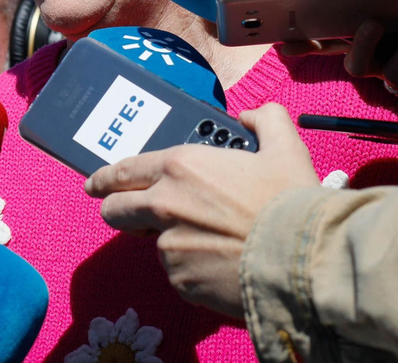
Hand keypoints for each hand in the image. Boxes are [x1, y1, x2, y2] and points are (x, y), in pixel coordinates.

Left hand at [84, 105, 319, 319]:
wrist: (303, 260)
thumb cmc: (291, 201)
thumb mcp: (285, 146)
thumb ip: (265, 119)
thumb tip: (250, 116)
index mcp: (180, 166)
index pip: (124, 170)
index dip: (105, 178)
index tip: (94, 183)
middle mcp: (163, 204)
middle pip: (115, 209)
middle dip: (116, 208)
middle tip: (127, 212)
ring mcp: (168, 246)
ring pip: (152, 243)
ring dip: (169, 240)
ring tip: (208, 240)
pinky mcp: (179, 281)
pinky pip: (177, 272)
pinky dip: (191, 268)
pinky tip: (219, 264)